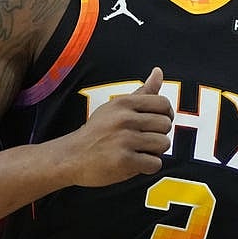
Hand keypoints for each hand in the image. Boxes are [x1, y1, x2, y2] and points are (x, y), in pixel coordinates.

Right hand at [68, 66, 173, 187]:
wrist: (71, 157)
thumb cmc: (97, 131)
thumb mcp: (115, 107)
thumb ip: (142, 91)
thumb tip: (158, 71)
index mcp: (123, 103)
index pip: (163, 103)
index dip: (166, 115)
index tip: (157, 124)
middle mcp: (125, 119)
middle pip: (165, 124)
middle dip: (159, 134)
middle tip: (143, 141)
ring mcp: (124, 140)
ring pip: (163, 143)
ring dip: (155, 151)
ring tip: (138, 151)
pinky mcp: (124, 161)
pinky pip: (155, 164)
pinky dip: (148, 167)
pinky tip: (134, 163)